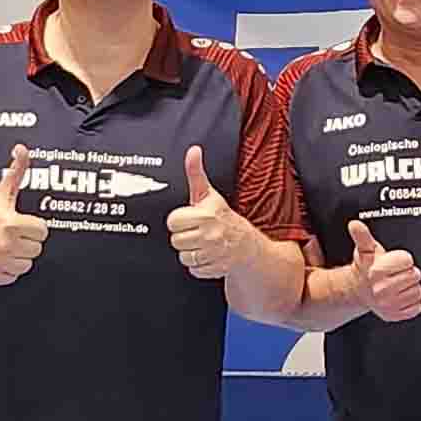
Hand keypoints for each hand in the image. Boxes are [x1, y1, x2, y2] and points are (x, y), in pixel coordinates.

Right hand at [0, 144, 50, 285]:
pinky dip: (9, 270)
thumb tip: (22, 148)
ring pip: (27, 264)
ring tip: (7, 246)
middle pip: (36, 248)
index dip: (34, 226)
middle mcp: (6, 243)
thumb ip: (16, 171)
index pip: (42, 231)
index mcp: (11, 223)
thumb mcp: (0, 193)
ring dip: (20, 257)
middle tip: (14, 235)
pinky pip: (14, 276)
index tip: (22, 223)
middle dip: (27, 242)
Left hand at [167, 146, 263, 281]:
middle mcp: (210, 234)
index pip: (173, 221)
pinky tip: (208, 255)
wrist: (247, 245)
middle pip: (175, 240)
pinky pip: (192, 269)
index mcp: (206, 215)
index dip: (180, 220)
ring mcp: (213, 253)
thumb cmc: (223, 217)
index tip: (191, 218)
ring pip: (182, 256)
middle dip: (184, 236)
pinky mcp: (214, 269)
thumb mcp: (208, 194)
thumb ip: (196, 173)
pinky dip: (199, 265)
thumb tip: (193, 151)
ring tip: (202, 243)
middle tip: (197, 231)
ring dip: (191, 251)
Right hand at [345, 218, 420, 322]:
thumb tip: (355, 224)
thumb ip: (362, 236)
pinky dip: (412, 302)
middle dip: (409, 272)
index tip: (395, 261)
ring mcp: (388, 305)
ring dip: (411, 287)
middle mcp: (381, 290)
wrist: (359, 290)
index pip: (407, 261)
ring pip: (418, 292)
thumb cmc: (367, 267)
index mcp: (376, 272)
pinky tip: (400, 296)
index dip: (403, 259)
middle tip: (397, 273)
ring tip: (398, 284)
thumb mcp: (366, 249)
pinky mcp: (394, 316)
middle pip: (415, 276)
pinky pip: (417, 307)